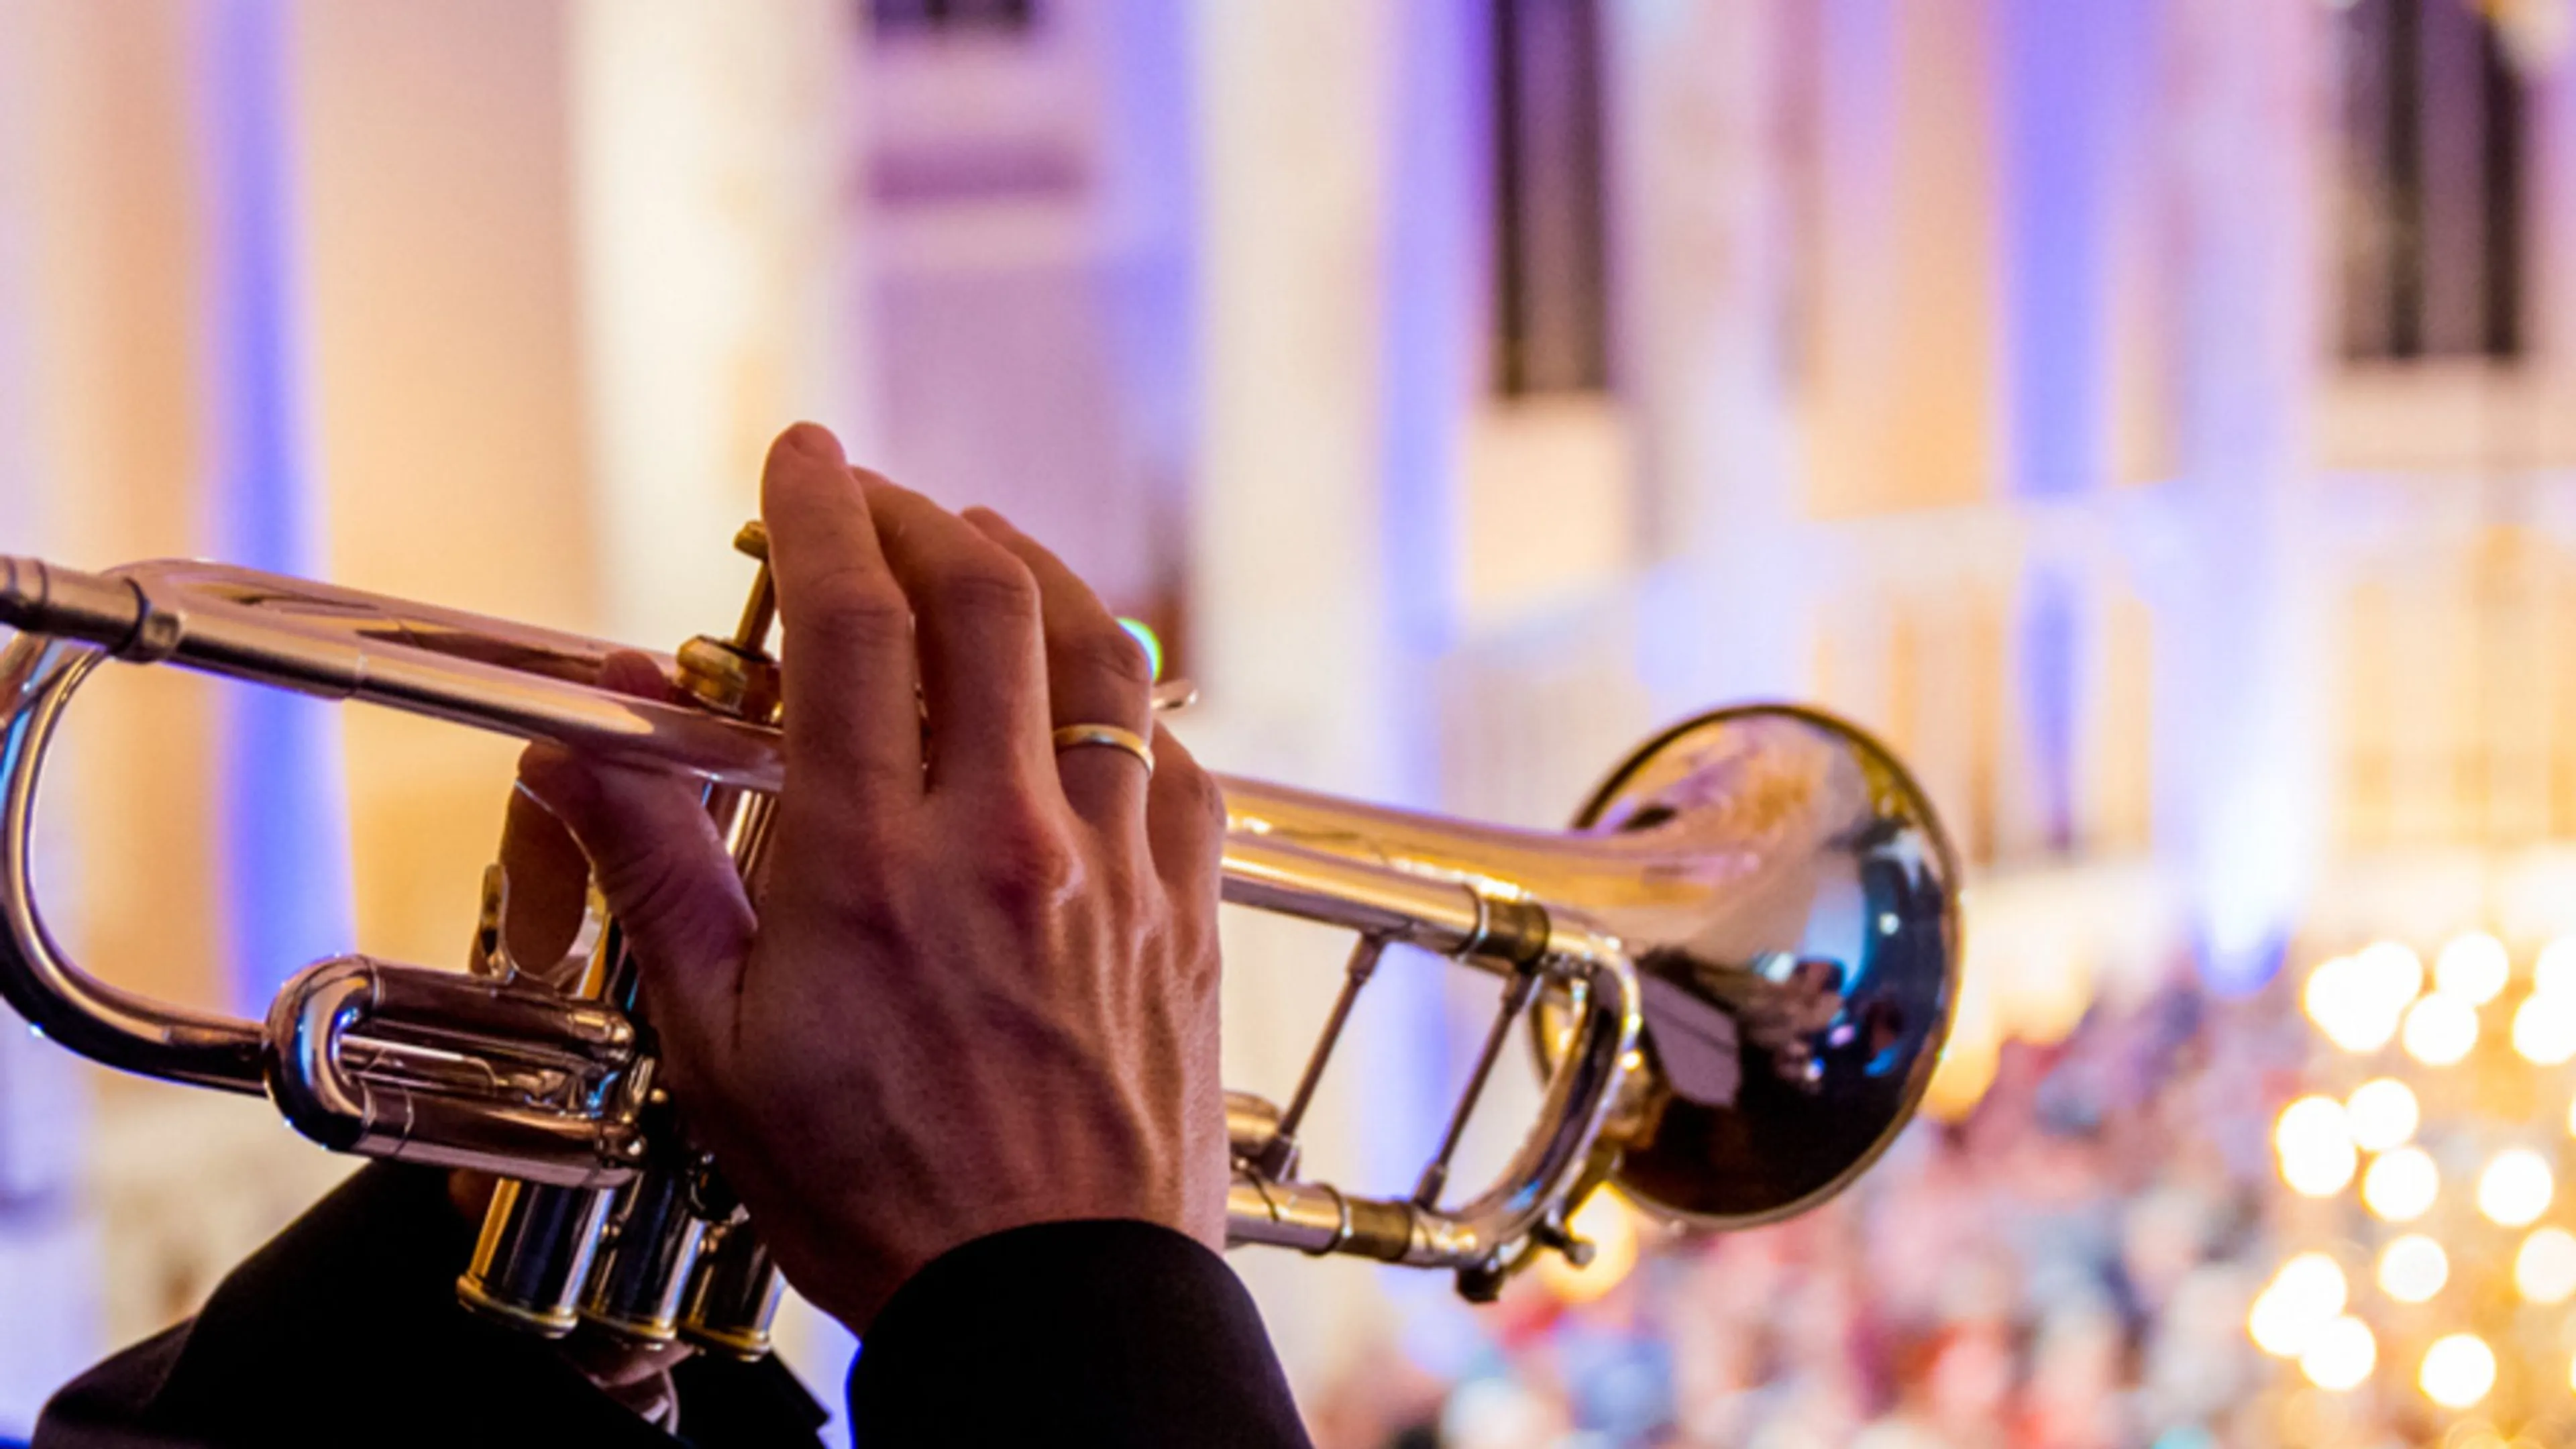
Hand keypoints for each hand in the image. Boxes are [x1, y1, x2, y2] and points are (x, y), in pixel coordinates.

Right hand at [519, 422, 1228, 1331]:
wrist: (1051, 1302)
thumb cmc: (880, 1195)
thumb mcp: (722, 1048)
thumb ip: (660, 875)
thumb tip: (581, 747)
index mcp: (878, 863)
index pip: (852, 620)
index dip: (822, 509)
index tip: (798, 457)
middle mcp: (1011, 838)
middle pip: (984, 598)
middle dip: (920, 514)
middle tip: (875, 493)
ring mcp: (1116, 868)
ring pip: (1097, 653)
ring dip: (1036, 571)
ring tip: (982, 544)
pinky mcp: (1185, 909)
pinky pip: (1171, 755)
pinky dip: (1121, 694)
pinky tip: (1085, 691)